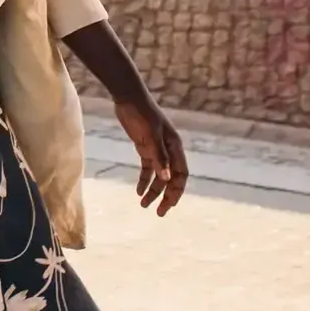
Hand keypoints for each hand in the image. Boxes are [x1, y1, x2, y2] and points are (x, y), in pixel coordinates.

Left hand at [120, 99, 188, 215]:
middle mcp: (169, 150)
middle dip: (166, 195)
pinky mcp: (145, 147)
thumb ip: (158, 157)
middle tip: (159, 212)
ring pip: (159, 175)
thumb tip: (167, 178)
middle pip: (172, 178)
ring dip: (153, 190)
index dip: (177, 191)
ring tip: (143, 205)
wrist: (128, 98)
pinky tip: (138, 191)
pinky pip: (148, 168)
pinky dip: (144, 180)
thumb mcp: (149, 137)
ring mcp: (157, 149)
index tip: (168, 205)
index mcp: (175, 147)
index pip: (181, 174)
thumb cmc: (141, 115)